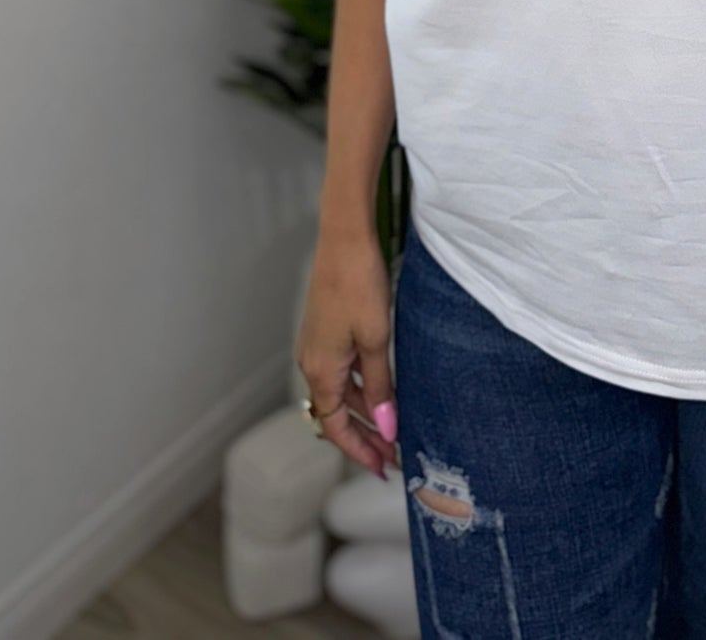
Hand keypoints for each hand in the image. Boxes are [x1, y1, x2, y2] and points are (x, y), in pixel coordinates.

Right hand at [296, 230, 401, 478]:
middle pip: (337, 413)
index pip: (335, 427)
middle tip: (393, 455)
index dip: (359, 450)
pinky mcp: (326, 330)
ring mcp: (318, 346)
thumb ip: (380, 385)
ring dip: (364, 412)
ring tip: (392, 428)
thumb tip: (387, 427)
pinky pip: (343, 371)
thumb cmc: (358, 284)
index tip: (382, 467)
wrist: (345, 239)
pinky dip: (361, 387)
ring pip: (341, 392)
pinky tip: (382, 390)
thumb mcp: (376, 340)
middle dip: (364, 436)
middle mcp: (313, 363)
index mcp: (320, 371)